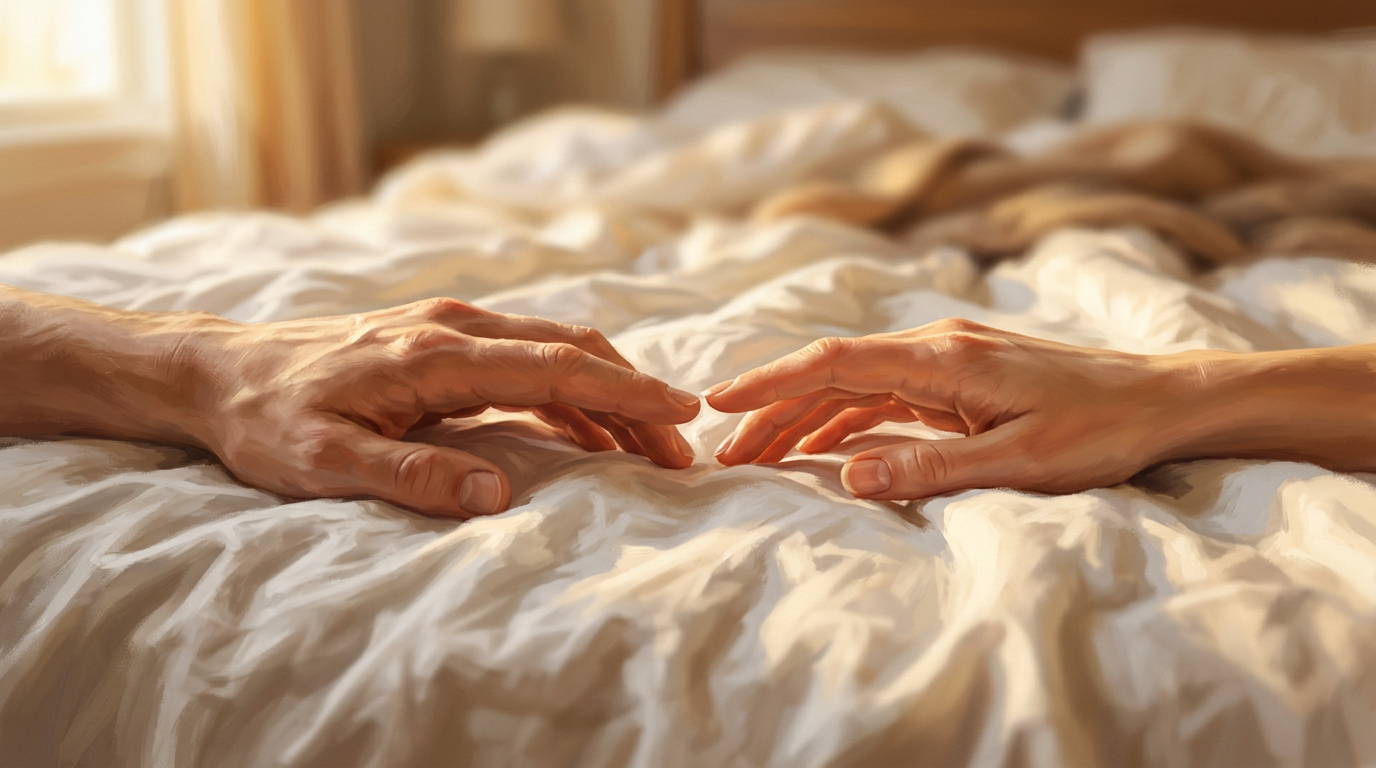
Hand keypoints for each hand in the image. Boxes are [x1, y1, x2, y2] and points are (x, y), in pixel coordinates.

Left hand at [183, 298, 700, 516]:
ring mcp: (447, 327)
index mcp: (435, 355)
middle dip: (632, 397)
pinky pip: (523, 357)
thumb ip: (412, 475)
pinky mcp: (439, 340)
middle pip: (569, 350)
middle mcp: (452, 328)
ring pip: (552, 349)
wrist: (216, 370)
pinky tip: (583, 426)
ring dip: (605, 393)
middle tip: (678, 448)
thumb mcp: (323, 459)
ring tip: (647, 444)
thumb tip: (497, 493)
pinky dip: (567, 388)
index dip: (623, 394)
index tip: (680, 415)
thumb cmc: (266, 417)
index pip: (554, 369)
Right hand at [706, 319, 1190, 499]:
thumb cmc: (1100, 429)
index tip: (717, 402)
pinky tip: (825, 449)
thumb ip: (930, 468)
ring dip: (804, 418)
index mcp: (942, 358)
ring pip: (854, 385)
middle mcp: (935, 347)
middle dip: (774, 410)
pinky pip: (885, 396)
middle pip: (832, 373)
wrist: (1162, 398)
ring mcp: (947, 360)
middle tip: (726, 453)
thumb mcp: (1018, 460)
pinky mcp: (960, 378)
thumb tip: (845, 477)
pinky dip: (846, 421)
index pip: (833, 362)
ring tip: (758, 455)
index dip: (770, 382)